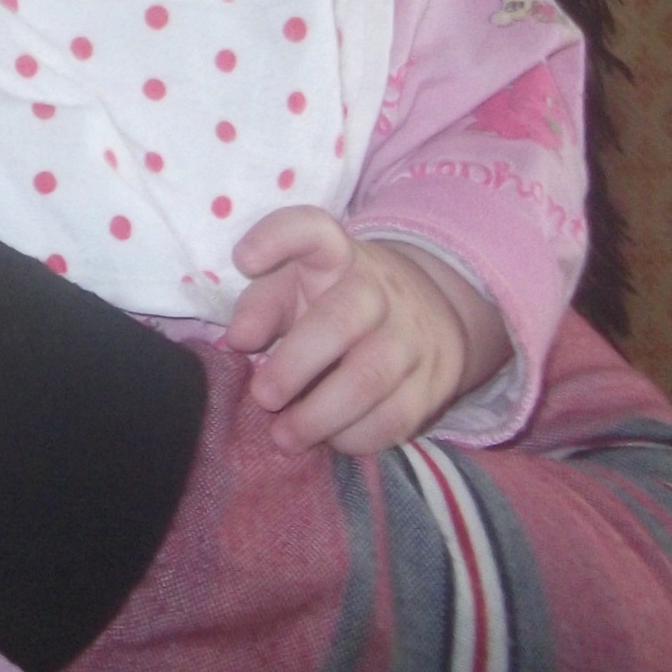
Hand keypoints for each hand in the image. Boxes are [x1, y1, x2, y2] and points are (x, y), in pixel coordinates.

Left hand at [225, 207, 511, 452]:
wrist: (428, 313)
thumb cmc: (334, 299)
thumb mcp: (295, 285)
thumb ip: (262, 304)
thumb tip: (237, 339)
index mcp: (335, 257)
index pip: (313, 231)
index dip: (277, 238)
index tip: (245, 259)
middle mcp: (378, 290)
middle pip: (339, 322)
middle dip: (294, 365)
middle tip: (262, 397)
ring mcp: (412, 336)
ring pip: (369, 380)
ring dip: (320, 416)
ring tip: (285, 436)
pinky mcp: (434, 383)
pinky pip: (395, 418)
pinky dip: (356, 437)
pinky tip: (330, 440)